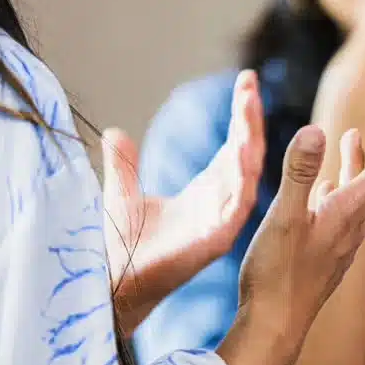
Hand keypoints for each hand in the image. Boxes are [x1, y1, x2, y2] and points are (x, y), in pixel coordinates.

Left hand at [103, 71, 265, 335]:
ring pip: (247, 176)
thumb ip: (124, 166)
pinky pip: (236, 207)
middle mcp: (220, 205)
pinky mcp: (216, 241)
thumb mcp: (121, 195)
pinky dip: (241, 180)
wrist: (114, 283)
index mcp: (206, 193)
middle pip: (245, 154)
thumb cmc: (122, 249)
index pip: (233, 147)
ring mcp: (221, 222)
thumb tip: (115, 134)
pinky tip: (242, 152)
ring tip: (249, 106)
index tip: (246, 81)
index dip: (241, 116)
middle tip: (250, 83)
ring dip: (250, 140)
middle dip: (249, 118)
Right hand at [219, 106, 364, 364]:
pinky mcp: (324, 253)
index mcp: (348, 213)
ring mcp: (339, 241)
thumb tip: (316, 128)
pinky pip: (341, 212)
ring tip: (355, 136)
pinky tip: (326, 187)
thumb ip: (300, 173)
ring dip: (362, 163)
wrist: (275, 328)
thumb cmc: (277, 276)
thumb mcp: (284, 218)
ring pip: (361, 194)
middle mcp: (352, 226)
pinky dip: (338, 188)